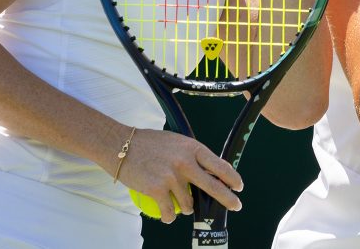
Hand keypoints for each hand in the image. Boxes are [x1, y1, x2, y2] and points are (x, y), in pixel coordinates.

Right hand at [115, 128, 242, 223]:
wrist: (120, 145)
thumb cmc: (149, 144)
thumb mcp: (177, 143)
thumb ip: (193, 156)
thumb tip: (213, 172)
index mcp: (192, 148)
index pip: (219, 165)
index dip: (232, 178)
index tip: (239, 187)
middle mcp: (185, 162)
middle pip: (212, 186)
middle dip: (228, 199)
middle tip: (236, 206)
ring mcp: (171, 177)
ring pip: (188, 203)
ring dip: (185, 208)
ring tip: (177, 202)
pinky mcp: (156, 189)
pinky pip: (169, 211)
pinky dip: (169, 216)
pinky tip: (167, 214)